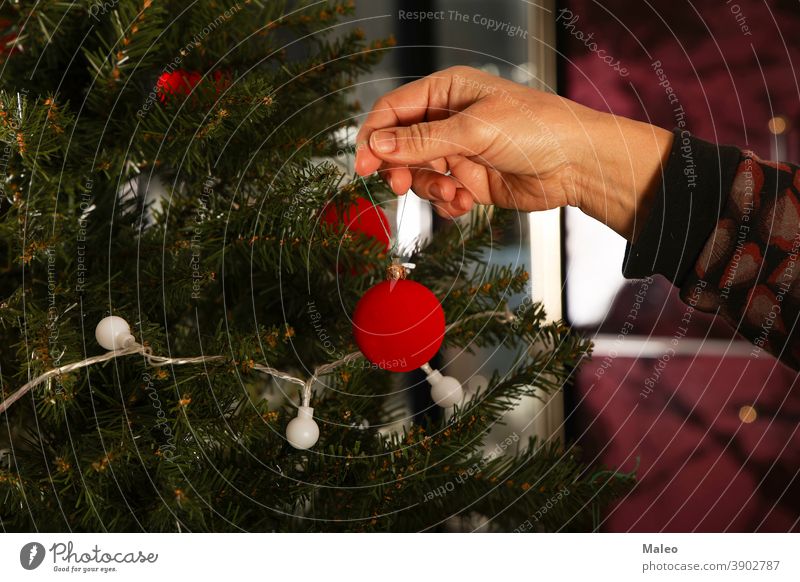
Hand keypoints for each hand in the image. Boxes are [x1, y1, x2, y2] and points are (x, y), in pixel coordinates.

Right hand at [354, 66, 672, 240]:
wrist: (577, 164)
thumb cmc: (538, 129)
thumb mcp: (474, 129)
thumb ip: (422, 140)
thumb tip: (377, 144)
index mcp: (447, 92)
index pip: (393, 111)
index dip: (374, 137)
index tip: (362, 164)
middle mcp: (448, 120)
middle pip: (400, 146)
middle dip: (400, 168)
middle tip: (401, 186)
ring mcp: (458, 152)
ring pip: (419, 175)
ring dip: (430, 189)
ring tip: (455, 194)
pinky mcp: (469, 180)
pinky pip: (441, 195)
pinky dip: (448, 203)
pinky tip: (467, 202)